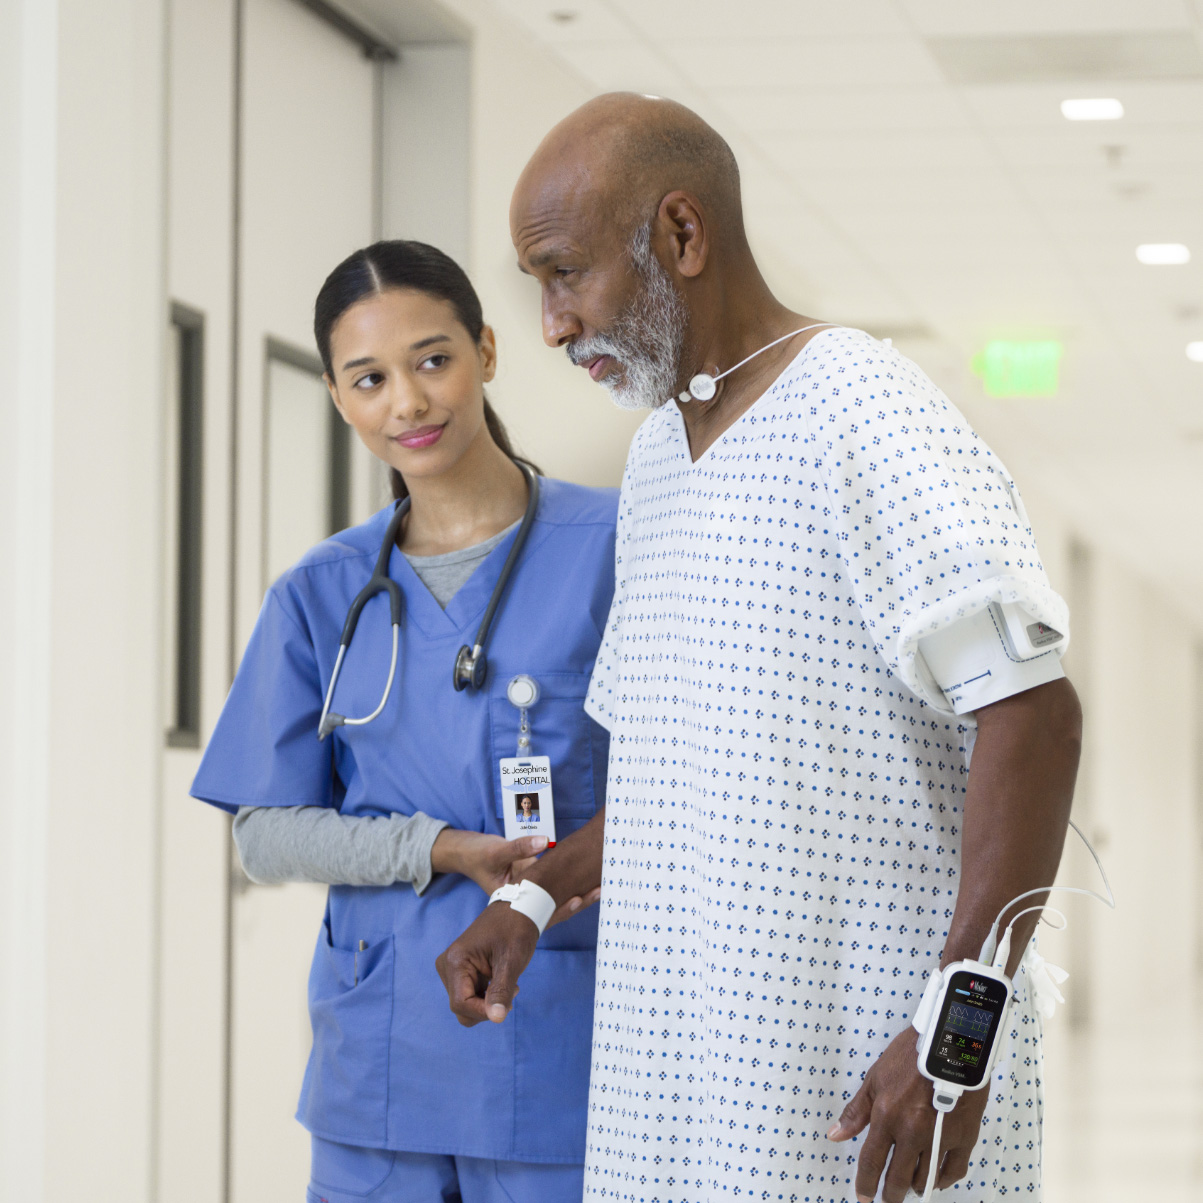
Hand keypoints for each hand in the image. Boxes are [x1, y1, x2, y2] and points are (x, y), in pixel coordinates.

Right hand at [430, 828, 599, 925]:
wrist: (467, 852)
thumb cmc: (478, 855)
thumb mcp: (496, 851)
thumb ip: (520, 847)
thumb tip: (547, 841)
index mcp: (513, 907)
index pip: (541, 913)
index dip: (561, 908)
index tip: (578, 899)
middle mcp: (524, 904)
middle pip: (554, 908)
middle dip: (577, 901)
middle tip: (599, 891)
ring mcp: (530, 894)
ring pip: (556, 897)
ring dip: (577, 892)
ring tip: (600, 885)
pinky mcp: (533, 883)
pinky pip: (554, 884)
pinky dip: (568, 880)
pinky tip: (587, 873)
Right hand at [435, 900, 538, 1026]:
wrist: (516, 909)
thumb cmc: (515, 931)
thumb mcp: (511, 961)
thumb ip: (501, 991)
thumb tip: (496, 1019)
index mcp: (455, 961)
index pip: (460, 1004)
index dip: (483, 1012)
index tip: (508, 1005)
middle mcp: (446, 966)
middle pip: (461, 1007)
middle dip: (487, 1007)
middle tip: (512, 991)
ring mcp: (451, 968)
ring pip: (465, 1004)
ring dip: (488, 1001)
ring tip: (509, 984)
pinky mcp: (459, 971)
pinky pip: (469, 996)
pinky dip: (486, 995)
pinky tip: (501, 981)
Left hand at [827, 1028, 989, 1201]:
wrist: (949, 1043)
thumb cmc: (909, 1056)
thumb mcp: (875, 1078)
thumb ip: (856, 1112)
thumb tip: (835, 1135)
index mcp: (887, 1116)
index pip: (872, 1162)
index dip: (866, 1184)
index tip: (863, 1198)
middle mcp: (912, 1132)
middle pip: (899, 1177)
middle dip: (891, 1194)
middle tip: (888, 1200)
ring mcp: (940, 1136)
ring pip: (926, 1178)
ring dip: (915, 1188)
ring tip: (910, 1189)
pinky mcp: (964, 1136)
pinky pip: (953, 1170)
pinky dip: (943, 1180)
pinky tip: (936, 1181)